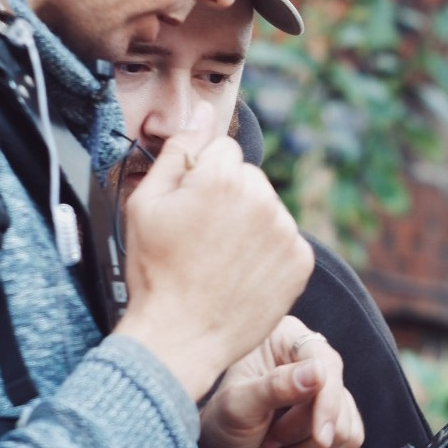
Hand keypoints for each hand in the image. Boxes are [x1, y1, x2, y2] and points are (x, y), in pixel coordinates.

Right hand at [115, 110, 314, 400]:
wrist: (180, 337)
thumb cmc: (156, 272)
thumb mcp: (146, 204)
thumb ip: (178, 149)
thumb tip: (202, 111)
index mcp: (221, 176)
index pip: (220, 151)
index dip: (200, 178)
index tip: (190, 209)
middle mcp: (261, 197)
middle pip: (248, 177)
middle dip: (229, 198)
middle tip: (203, 239)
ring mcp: (286, 230)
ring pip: (268, 208)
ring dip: (250, 224)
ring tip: (221, 259)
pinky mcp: (301, 260)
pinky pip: (285, 239)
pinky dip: (268, 252)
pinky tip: (242, 273)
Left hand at [199, 316, 364, 447]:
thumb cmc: (223, 429)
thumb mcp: (238, 406)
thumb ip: (274, 387)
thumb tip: (318, 372)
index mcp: (284, 340)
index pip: (325, 361)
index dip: (327, 399)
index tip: (320, 435)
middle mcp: (310, 360)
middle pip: (338, 397)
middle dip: (305, 430)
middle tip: (270, 439)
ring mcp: (325, 392)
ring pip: (346, 424)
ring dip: (309, 447)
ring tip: (276, 444)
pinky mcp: (337, 420)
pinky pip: (352, 439)